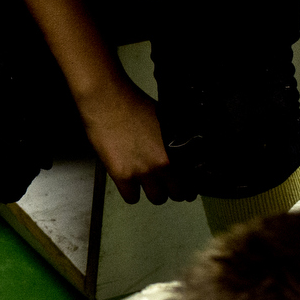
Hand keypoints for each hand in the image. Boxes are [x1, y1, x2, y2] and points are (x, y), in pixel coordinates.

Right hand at [82, 84, 187, 204]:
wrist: (107, 101)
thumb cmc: (135, 104)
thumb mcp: (166, 122)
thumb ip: (175, 142)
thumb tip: (181, 156)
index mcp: (177, 150)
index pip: (192, 179)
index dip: (190, 185)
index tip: (186, 187)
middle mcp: (163, 164)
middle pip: (176, 194)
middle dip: (172, 189)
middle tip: (164, 183)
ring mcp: (142, 172)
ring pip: (157, 199)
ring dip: (153, 192)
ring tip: (146, 182)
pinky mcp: (122, 176)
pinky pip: (132, 198)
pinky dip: (131, 192)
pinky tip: (129, 182)